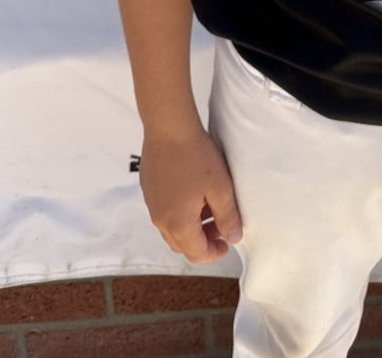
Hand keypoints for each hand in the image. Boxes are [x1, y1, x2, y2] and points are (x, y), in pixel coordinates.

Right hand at [138, 126, 241, 262]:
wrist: (168, 127)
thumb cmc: (197, 157)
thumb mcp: (221, 188)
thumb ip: (228, 216)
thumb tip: (234, 238)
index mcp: (178, 224)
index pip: (196, 254)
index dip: (215, 253)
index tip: (228, 242)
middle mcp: (160, 220)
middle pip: (182, 245)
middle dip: (203, 241)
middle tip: (221, 225)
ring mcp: (151, 205)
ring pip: (172, 229)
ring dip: (191, 227)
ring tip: (209, 207)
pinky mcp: (148, 189)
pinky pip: (164, 212)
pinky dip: (180, 213)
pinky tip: (192, 193)